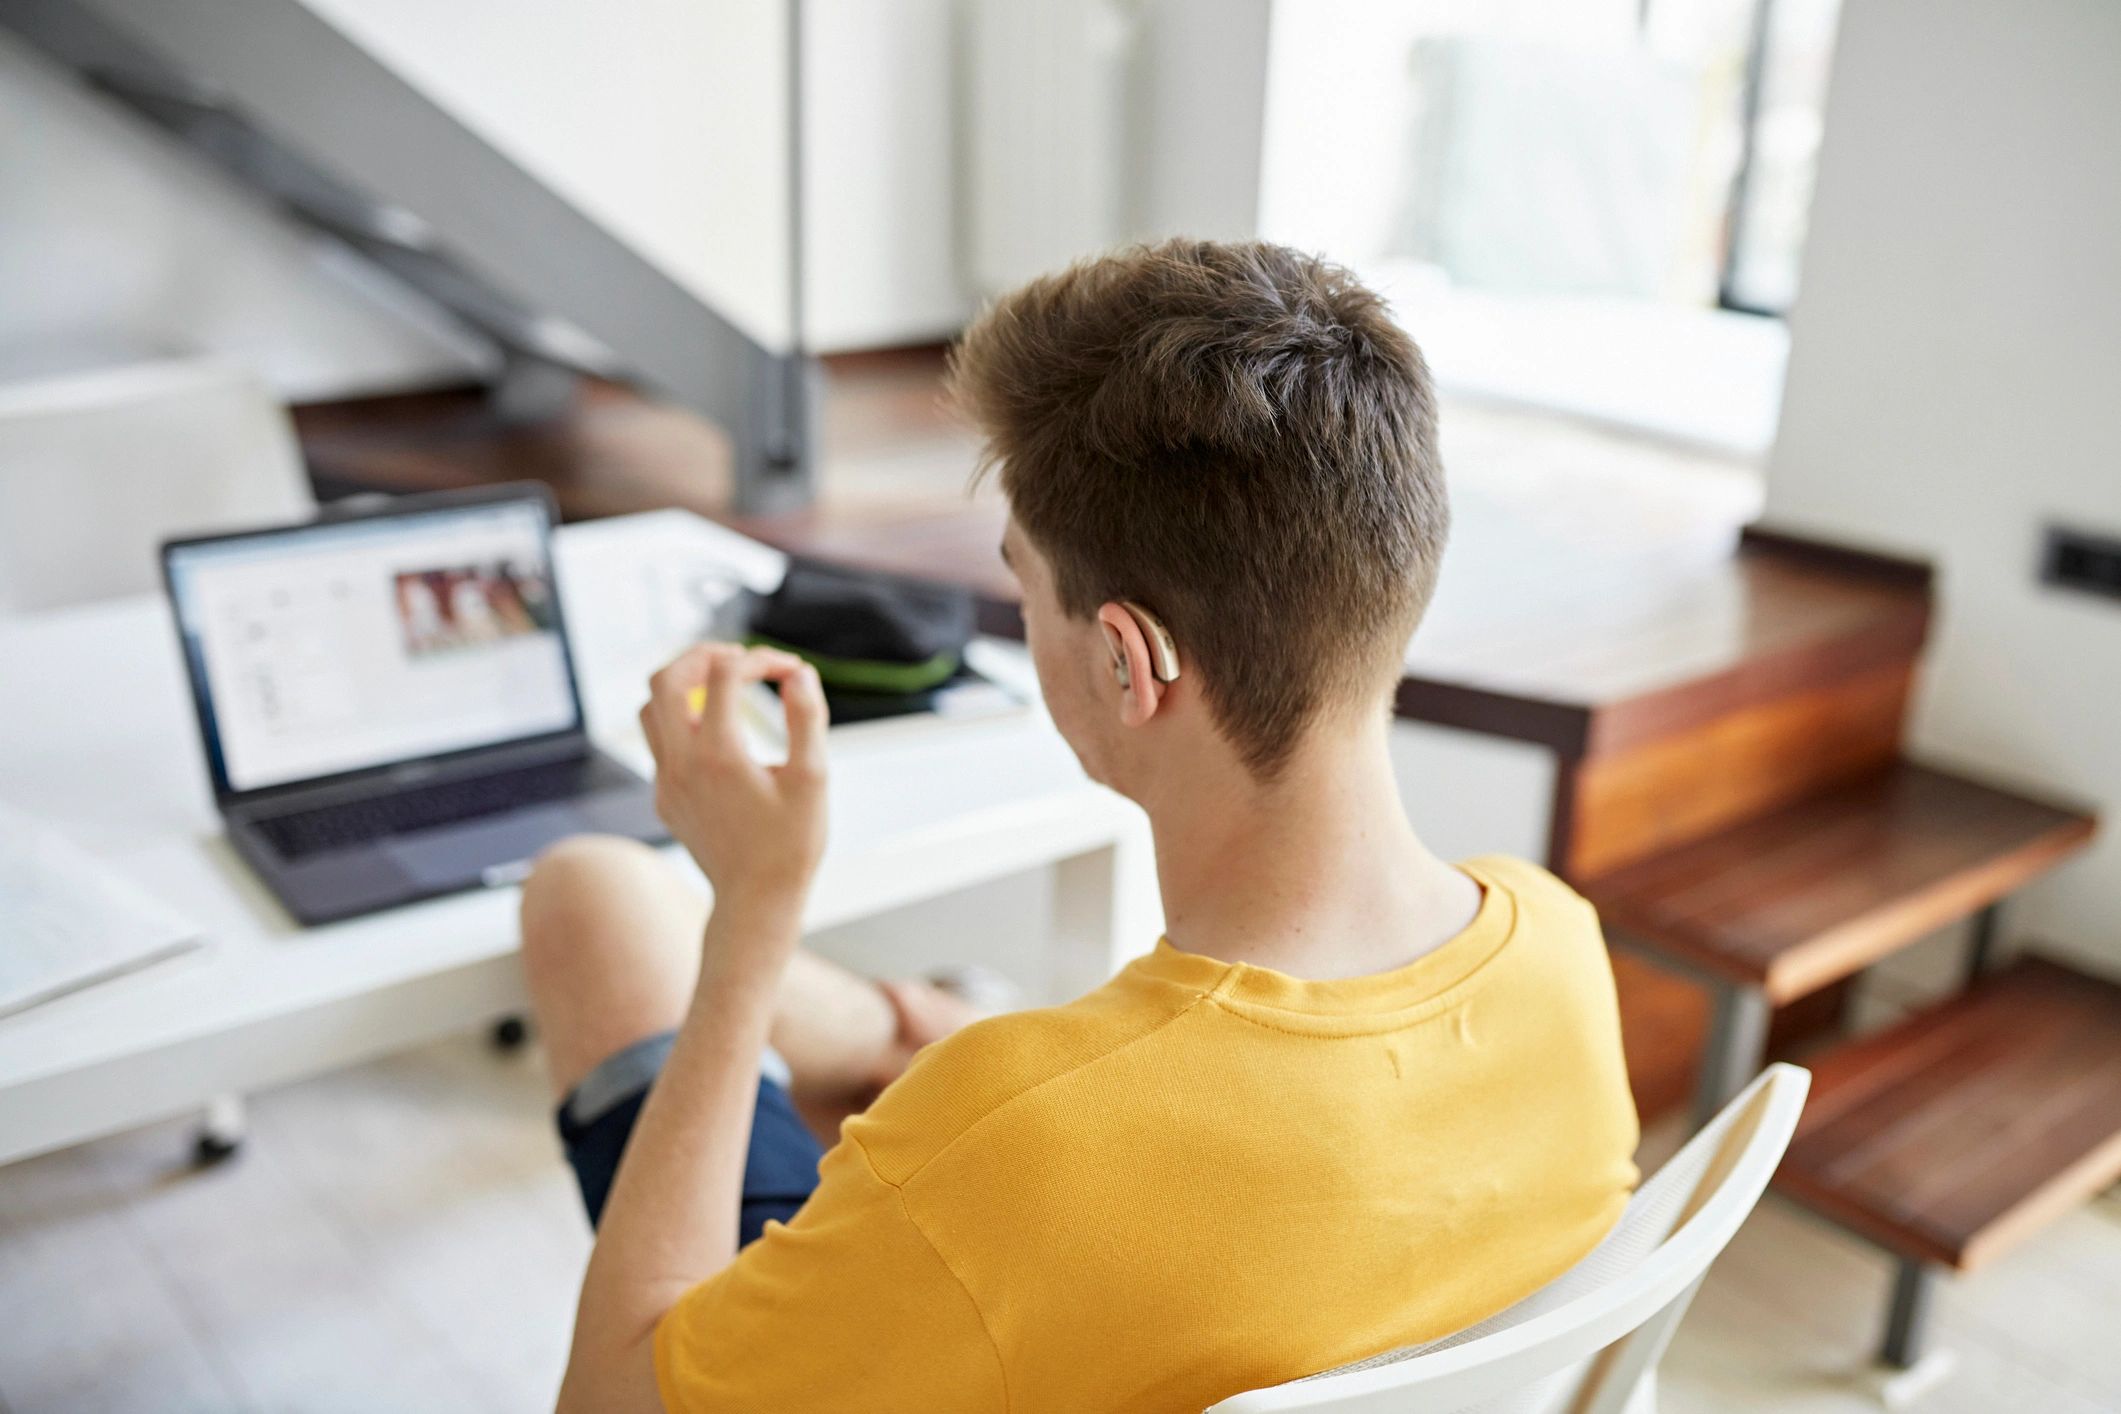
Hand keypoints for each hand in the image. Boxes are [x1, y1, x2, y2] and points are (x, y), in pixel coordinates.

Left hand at [639, 643, 828, 918]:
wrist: (755, 901)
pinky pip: (660, 742)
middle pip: (665, 678)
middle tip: (739, 658)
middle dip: (702, 655)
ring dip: (683, 685)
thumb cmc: (791, 843)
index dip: (761, 660)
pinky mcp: (664, 797)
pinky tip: (719, 732)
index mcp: (718, 753)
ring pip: (651, 708)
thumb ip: (807, 719)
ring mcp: (666, 781)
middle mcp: (681, 763)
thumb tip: (799, 673)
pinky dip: (684, 720)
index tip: (791, 670)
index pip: (725, 675)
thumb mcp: (811, 779)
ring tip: (721, 683)